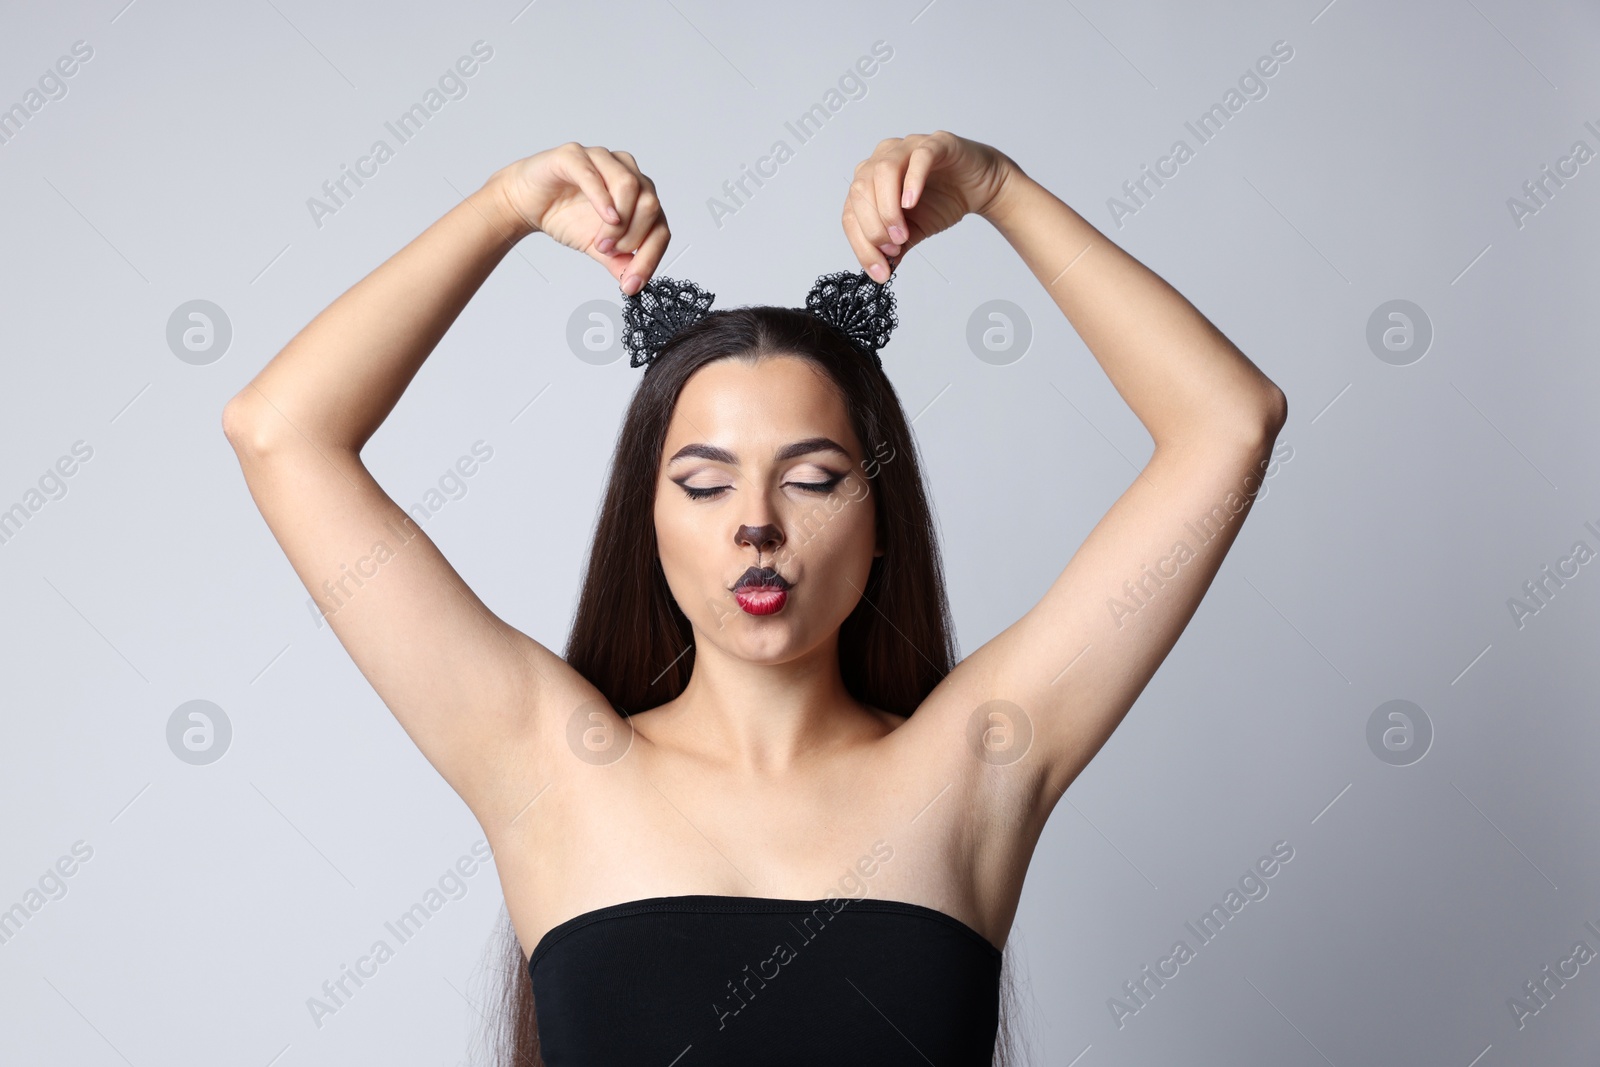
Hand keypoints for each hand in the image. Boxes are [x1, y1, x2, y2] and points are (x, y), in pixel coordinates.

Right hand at [493, 143, 669, 294]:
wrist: (527, 203)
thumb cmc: (565, 215)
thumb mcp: (597, 247)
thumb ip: (619, 261)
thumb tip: (635, 283)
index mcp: (640, 197)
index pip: (660, 227)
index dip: (650, 258)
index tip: (632, 284)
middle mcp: (628, 173)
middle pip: (651, 205)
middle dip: (633, 236)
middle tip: (608, 252)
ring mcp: (603, 160)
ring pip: (630, 186)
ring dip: (619, 222)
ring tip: (601, 242)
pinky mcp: (576, 156)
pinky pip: (595, 175)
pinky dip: (603, 199)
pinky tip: (606, 218)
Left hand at [842, 131, 1019, 281]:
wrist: (979, 188)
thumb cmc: (942, 201)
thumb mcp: (913, 231)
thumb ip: (894, 247)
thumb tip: (880, 270)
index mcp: (869, 181)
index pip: (851, 212)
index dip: (860, 244)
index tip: (879, 271)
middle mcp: (882, 159)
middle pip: (860, 191)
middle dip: (873, 227)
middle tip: (893, 248)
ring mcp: (907, 147)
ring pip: (883, 171)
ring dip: (887, 208)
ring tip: (902, 234)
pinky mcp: (935, 143)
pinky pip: (919, 157)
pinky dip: (911, 181)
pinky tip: (911, 203)